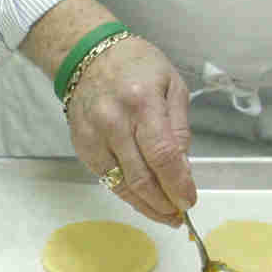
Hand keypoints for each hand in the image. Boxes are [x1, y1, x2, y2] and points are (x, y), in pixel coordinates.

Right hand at [65, 33, 196, 223]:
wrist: (88, 56)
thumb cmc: (138, 66)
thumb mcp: (173, 85)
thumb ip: (179, 128)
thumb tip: (183, 171)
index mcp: (142, 102)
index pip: (162, 155)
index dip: (177, 184)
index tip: (189, 201)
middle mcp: (113, 122)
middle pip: (141, 177)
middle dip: (164, 203)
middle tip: (180, 214)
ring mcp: (93, 136)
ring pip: (122, 185)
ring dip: (146, 206)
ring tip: (165, 215)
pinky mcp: (81, 147)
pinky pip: (107, 179)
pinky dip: (127, 194)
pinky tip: (143, 200)